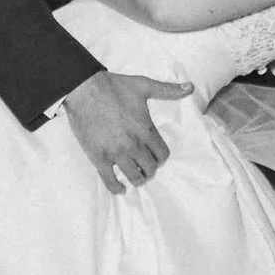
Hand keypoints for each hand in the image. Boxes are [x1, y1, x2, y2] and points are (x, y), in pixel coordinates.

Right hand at [61, 68, 192, 190]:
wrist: (85, 90)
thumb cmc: (114, 87)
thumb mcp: (144, 85)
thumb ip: (168, 90)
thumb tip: (190, 87)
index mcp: (146, 130)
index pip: (162, 155)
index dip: (160, 157)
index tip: (155, 156)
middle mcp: (134, 145)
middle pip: (150, 168)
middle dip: (149, 169)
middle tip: (145, 167)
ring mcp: (116, 154)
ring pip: (134, 177)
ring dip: (137, 179)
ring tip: (136, 177)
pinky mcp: (99, 158)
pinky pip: (110, 181)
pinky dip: (116, 188)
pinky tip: (121, 189)